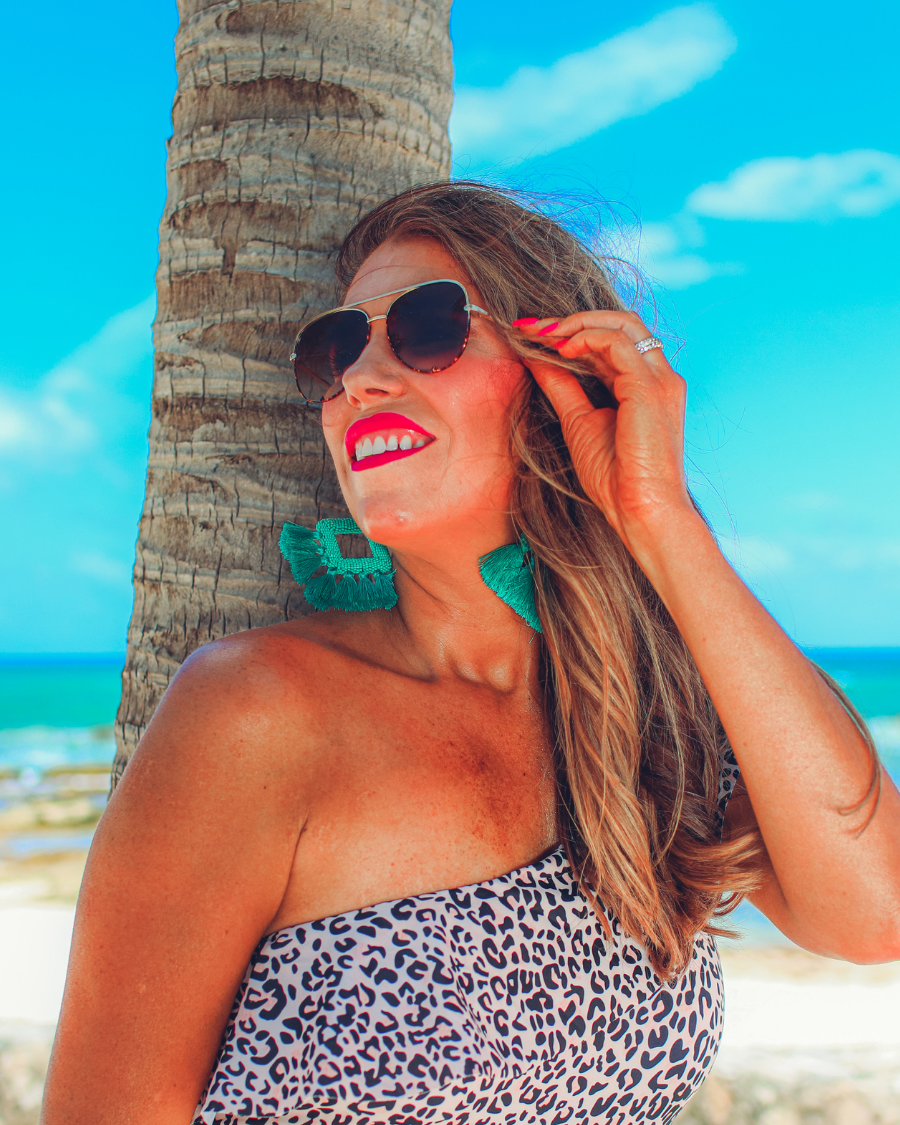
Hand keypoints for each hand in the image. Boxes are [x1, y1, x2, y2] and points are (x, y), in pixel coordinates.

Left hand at [515, 311, 695, 557]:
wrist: (640, 510)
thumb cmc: (616, 478)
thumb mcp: (578, 421)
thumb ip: (561, 386)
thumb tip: (534, 357)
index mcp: (645, 385)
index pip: (612, 339)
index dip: (572, 331)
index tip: (532, 333)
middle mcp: (659, 376)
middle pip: (622, 321)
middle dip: (574, 319)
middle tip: (532, 327)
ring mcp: (659, 379)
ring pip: (622, 323)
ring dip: (576, 324)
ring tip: (541, 335)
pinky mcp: (650, 387)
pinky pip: (618, 343)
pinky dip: (586, 339)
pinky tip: (561, 350)